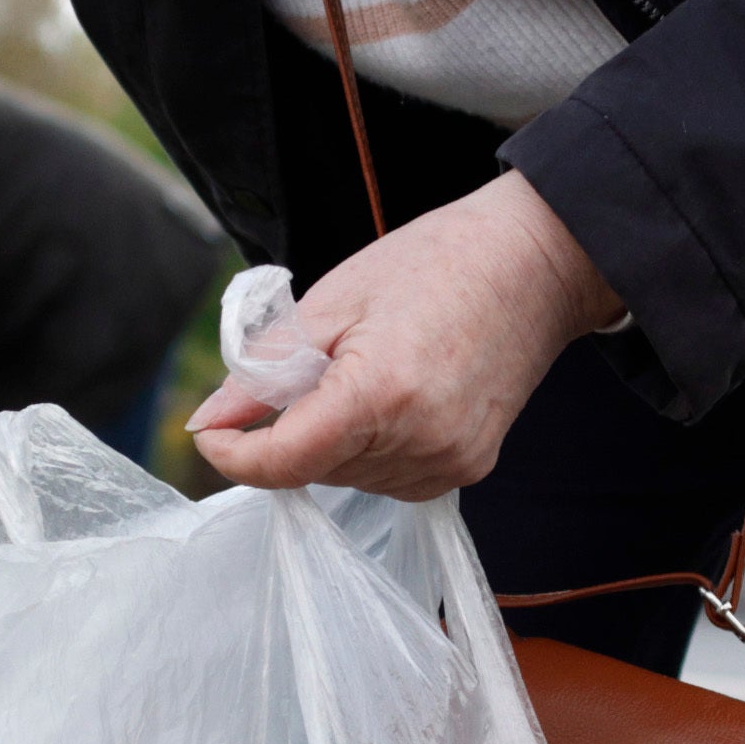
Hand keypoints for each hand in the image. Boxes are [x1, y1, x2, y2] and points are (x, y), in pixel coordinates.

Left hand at [187, 172, 624, 497]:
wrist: (534, 265)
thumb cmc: (436, 264)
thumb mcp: (333, 300)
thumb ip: (265, 369)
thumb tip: (210, 420)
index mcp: (380, 393)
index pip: (284, 461)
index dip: (234, 455)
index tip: (210, 433)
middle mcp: (419, 441)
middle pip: (314, 469)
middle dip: (292, 428)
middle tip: (315, 363)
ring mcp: (449, 461)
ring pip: (349, 478)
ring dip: (333, 440)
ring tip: (365, 371)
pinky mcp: (468, 468)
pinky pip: (391, 479)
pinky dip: (371, 449)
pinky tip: (392, 398)